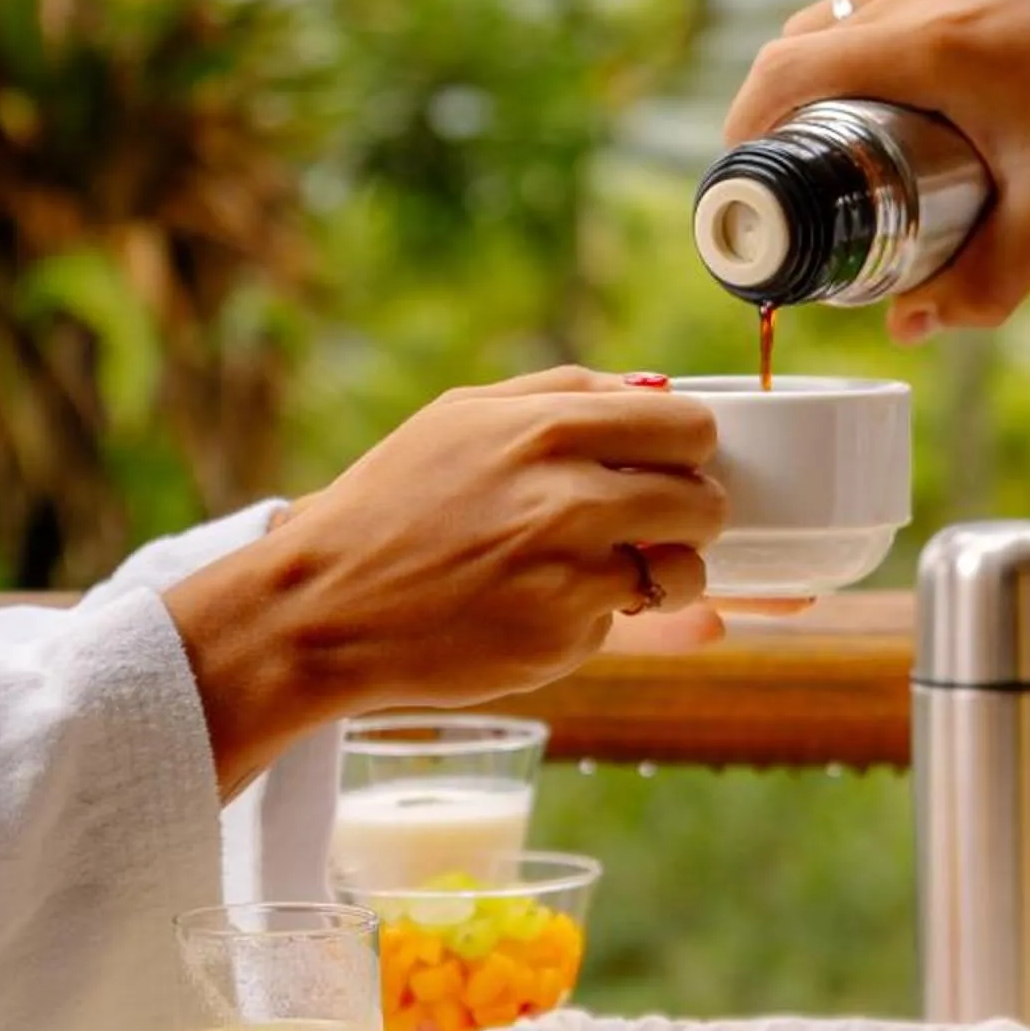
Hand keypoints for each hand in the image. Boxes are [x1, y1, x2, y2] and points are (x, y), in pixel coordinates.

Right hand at [167, 369, 724, 790]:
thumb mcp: (463, 415)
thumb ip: (566, 392)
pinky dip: (602, 619)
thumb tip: (660, 392)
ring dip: (663, 575)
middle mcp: (569, 496)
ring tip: (604, 572)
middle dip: (684, 514)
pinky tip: (543, 607)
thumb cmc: (392, 505)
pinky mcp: (564, 638)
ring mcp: (571, 573)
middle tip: (639, 525)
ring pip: (687, 570)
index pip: (689, 427)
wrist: (325, 606)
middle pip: (704, 500)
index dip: (687, 451)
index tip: (665, 466)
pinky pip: (628, 623)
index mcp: (549, 427)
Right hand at [723, 0, 1029, 339]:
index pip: (789, 69)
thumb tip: (915, 329)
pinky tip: (916, 77)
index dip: (744, 123)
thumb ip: (988, 281)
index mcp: (928, 41)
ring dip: (830, 58)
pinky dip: (879, 28)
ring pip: (853, 2)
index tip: (738, 174)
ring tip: (848, 127)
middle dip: (781, 100)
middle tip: (791, 167)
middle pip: (808, 33)